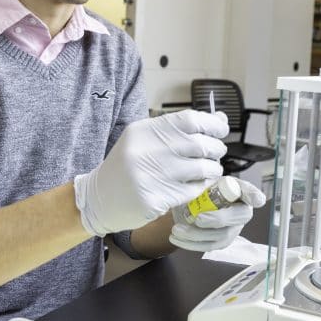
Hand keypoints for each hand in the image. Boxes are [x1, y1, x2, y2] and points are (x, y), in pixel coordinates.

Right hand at [74, 109, 228, 236]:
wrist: (99, 198)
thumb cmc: (128, 166)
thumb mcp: (146, 140)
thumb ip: (179, 130)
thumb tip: (220, 120)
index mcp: (144, 131)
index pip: (189, 120)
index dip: (212, 124)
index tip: (221, 130)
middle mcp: (146, 151)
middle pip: (199, 144)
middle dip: (216, 148)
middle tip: (217, 152)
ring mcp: (149, 177)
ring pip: (201, 169)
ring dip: (213, 169)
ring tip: (210, 170)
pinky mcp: (154, 200)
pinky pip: (192, 191)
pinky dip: (201, 187)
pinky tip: (197, 184)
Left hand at [169, 179, 266, 251]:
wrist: (186, 205)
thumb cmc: (197, 189)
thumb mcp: (198, 180)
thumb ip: (200, 179)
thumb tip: (195, 179)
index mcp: (237, 190)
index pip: (249, 191)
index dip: (254, 196)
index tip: (256, 200)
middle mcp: (241, 210)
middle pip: (238, 217)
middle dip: (218, 219)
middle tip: (198, 218)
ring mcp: (234, 227)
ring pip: (221, 235)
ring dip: (197, 234)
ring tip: (176, 229)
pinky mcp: (222, 241)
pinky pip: (209, 245)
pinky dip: (191, 243)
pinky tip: (176, 238)